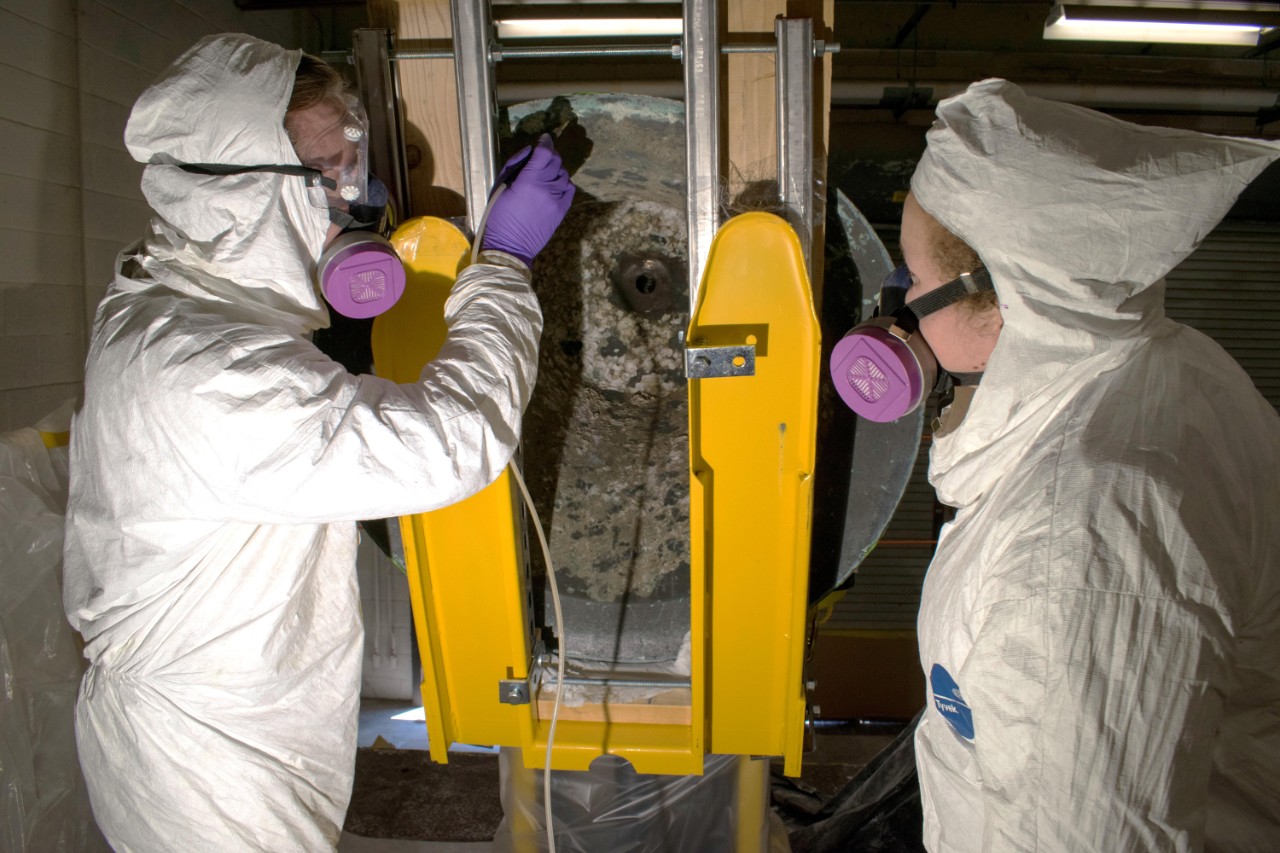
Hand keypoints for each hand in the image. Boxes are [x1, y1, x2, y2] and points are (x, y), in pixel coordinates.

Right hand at [480, 134, 574, 266]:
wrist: (511, 246)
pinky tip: (553, 185)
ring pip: (564, 174)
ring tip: (545, 173)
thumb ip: (515, 165)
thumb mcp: (500, 186)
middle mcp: (547, 188)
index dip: (545, 142)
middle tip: (542, 155)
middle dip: (550, 154)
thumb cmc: (499, 216)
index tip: (544, 138)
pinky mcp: (562, 210)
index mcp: (529, 181)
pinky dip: (563, 182)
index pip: (545, 153)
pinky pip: (569, 188)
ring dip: (555, 169)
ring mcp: (558, 200)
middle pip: (556, 161)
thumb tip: (530, 151)